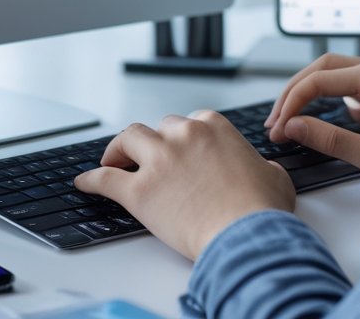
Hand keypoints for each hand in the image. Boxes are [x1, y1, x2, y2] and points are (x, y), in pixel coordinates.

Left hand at [74, 110, 294, 260]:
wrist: (247, 236)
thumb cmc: (261, 210)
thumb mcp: (275, 177)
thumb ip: (261, 165)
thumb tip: (260, 170)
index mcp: (213, 127)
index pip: (189, 123)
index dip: (183, 139)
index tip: (179, 150)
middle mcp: (183, 135)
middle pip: (158, 128)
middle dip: (154, 143)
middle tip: (149, 158)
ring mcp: (158, 160)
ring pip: (128, 139)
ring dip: (119, 149)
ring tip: (114, 161)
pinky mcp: (139, 190)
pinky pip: (105, 179)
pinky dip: (91, 180)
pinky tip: (84, 183)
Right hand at [264, 54, 359, 190]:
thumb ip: (330, 139)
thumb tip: (294, 126)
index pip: (318, 80)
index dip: (291, 105)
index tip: (277, 129)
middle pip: (325, 68)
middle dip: (295, 93)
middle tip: (276, 121)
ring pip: (340, 75)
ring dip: (314, 94)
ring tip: (294, 119)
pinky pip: (359, 85)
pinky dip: (336, 99)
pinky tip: (327, 119)